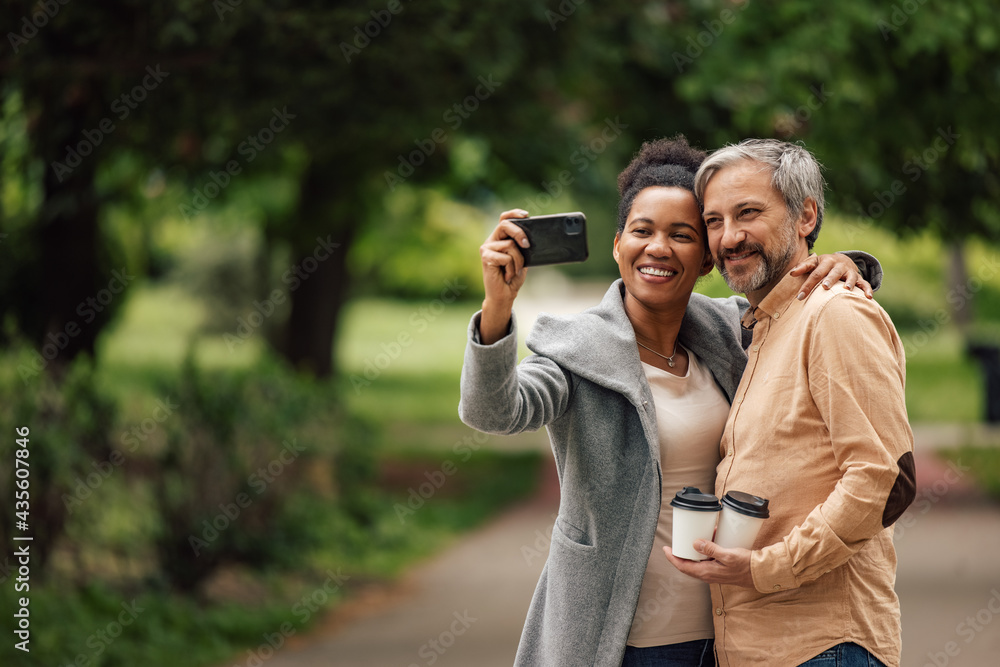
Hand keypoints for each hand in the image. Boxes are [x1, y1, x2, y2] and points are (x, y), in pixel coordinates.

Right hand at [478, 209, 530, 343]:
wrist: (504, 295)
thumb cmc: (513, 277)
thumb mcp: (523, 258)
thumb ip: (523, 246)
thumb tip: (532, 237)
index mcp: (500, 238)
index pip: (504, 219)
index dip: (514, 213)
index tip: (526, 215)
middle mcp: (491, 241)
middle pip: (505, 224)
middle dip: (519, 233)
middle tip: (527, 245)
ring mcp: (487, 248)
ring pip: (509, 245)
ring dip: (518, 260)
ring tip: (514, 271)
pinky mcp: (486, 258)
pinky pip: (505, 257)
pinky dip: (511, 267)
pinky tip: (507, 275)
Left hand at [662, 541, 754, 587]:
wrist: (759, 573)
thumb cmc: (745, 565)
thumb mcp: (728, 555)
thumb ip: (711, 549)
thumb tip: (694, 543)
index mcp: (707, 572)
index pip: (683, 566)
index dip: (672, 558)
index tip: (665, 549)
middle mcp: (708, 575)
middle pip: (687, 566)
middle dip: (679, 555)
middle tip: (674, 544)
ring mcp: (713, 573)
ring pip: (696, 564)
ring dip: (690, 554)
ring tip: (687, 541)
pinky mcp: (719, 570)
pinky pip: (705, 562)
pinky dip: (702, 553)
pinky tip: (705, 543)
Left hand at [790, 254, 872, 300]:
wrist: (842, 260)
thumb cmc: (822, 265)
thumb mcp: (813, 263)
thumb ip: (802, 267)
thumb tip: (791, 273)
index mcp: (826, 262)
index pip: (815, 273)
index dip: (807, 285)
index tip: (799, 297)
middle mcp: (839, 266)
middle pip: (833, 273)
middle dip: (829, 280)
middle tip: (824, 287)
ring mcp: (850, 271)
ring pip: (851, 276)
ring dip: (849, 282)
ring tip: (846, 289)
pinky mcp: (859, 278)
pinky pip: (864, 284)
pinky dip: (867, 290)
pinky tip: (868, 297)